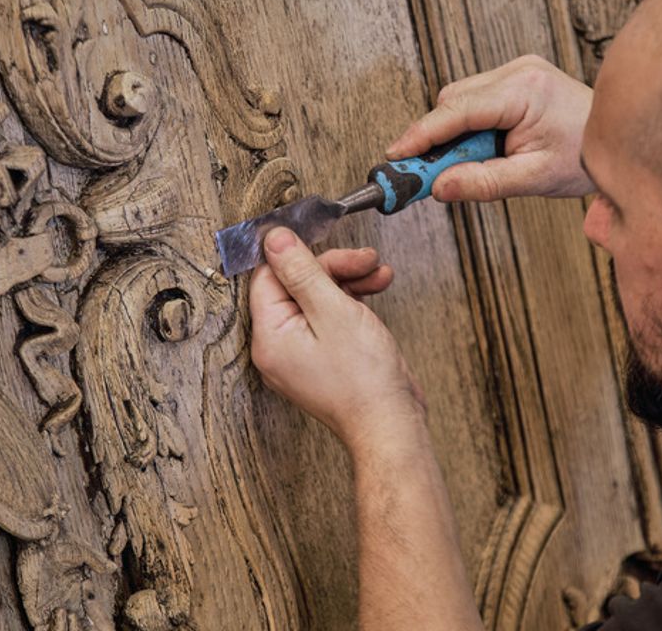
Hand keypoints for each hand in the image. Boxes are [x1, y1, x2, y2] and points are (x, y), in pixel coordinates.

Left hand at [249, 228, 425, 453]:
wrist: (391, 423)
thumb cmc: (364, 379)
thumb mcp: (332, 310)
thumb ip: (302, 271)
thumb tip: (274, 239)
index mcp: (270, 336)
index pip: (269, 277)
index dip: (299, 254)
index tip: (325, 237)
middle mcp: (279, 346)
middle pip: (295, 284)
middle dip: (333, 267)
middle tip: (365, 260)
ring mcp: (301, 353)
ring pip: (317, 297)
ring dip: (349, 279)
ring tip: (379, 273)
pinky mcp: (324, 356)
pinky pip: (330, 316)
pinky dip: (353, 300)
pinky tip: (376, 287)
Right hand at [386, 55, 593, 201]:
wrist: (617, 140)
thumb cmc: (584, 159)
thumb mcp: (533, 178)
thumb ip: (484, 183)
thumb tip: (439, 187)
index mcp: (525, 90)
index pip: (458, 110)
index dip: (422, 134)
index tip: (397, 155)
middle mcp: (519, 70)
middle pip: (453, 101)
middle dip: (438, 138)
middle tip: (432, 176)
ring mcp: (518, 70)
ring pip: (460, 100)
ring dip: (456, 134)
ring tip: (477, 163)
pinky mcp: (517, 77)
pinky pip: (476, 99)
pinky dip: (470, 126)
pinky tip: (488, 148)